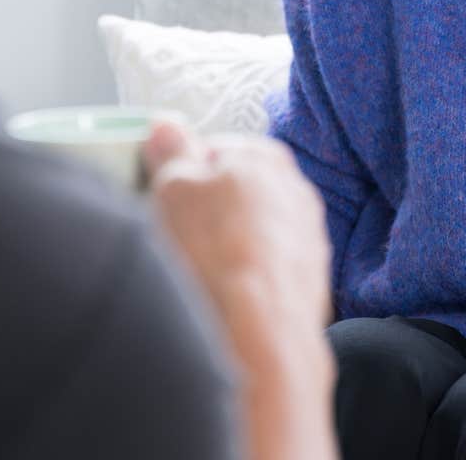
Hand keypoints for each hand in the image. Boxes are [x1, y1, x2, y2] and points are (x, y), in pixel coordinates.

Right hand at [144, 122, 337, 459]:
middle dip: (203, 213)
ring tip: (194, 277)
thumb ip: (171, 151)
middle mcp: (297, 195)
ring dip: (224, 253)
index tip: (158, 193)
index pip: (214, 150)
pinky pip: (263, 277)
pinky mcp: (308, 290)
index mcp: (266, 157)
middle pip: (234, 195)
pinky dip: (243, 286)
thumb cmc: (218, 255)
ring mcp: (307, 245)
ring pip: (249, 239)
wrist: (261, 340)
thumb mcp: (174, 187)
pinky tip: (220, 302)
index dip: (180, 173)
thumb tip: (166, 126)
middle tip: (170, 236)